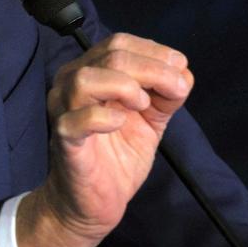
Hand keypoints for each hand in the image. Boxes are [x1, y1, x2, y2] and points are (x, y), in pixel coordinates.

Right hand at [17, 33, 192, 246]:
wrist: (94, 203)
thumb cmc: (118, 156)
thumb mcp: (151, 119)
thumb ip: (166, 94)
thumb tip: (184, 72)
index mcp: (91, 71)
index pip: (119, 43)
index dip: (154, 51)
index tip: (181, 69)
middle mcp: (71, 84)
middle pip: (111, 55)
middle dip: (154, 68)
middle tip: (178, 89)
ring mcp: (63, 111)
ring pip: (87, 79)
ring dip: (126, 85)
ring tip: (144, 104)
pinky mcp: (63, 141)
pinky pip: (75, 120)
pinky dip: (104, 117)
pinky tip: (121, 123)